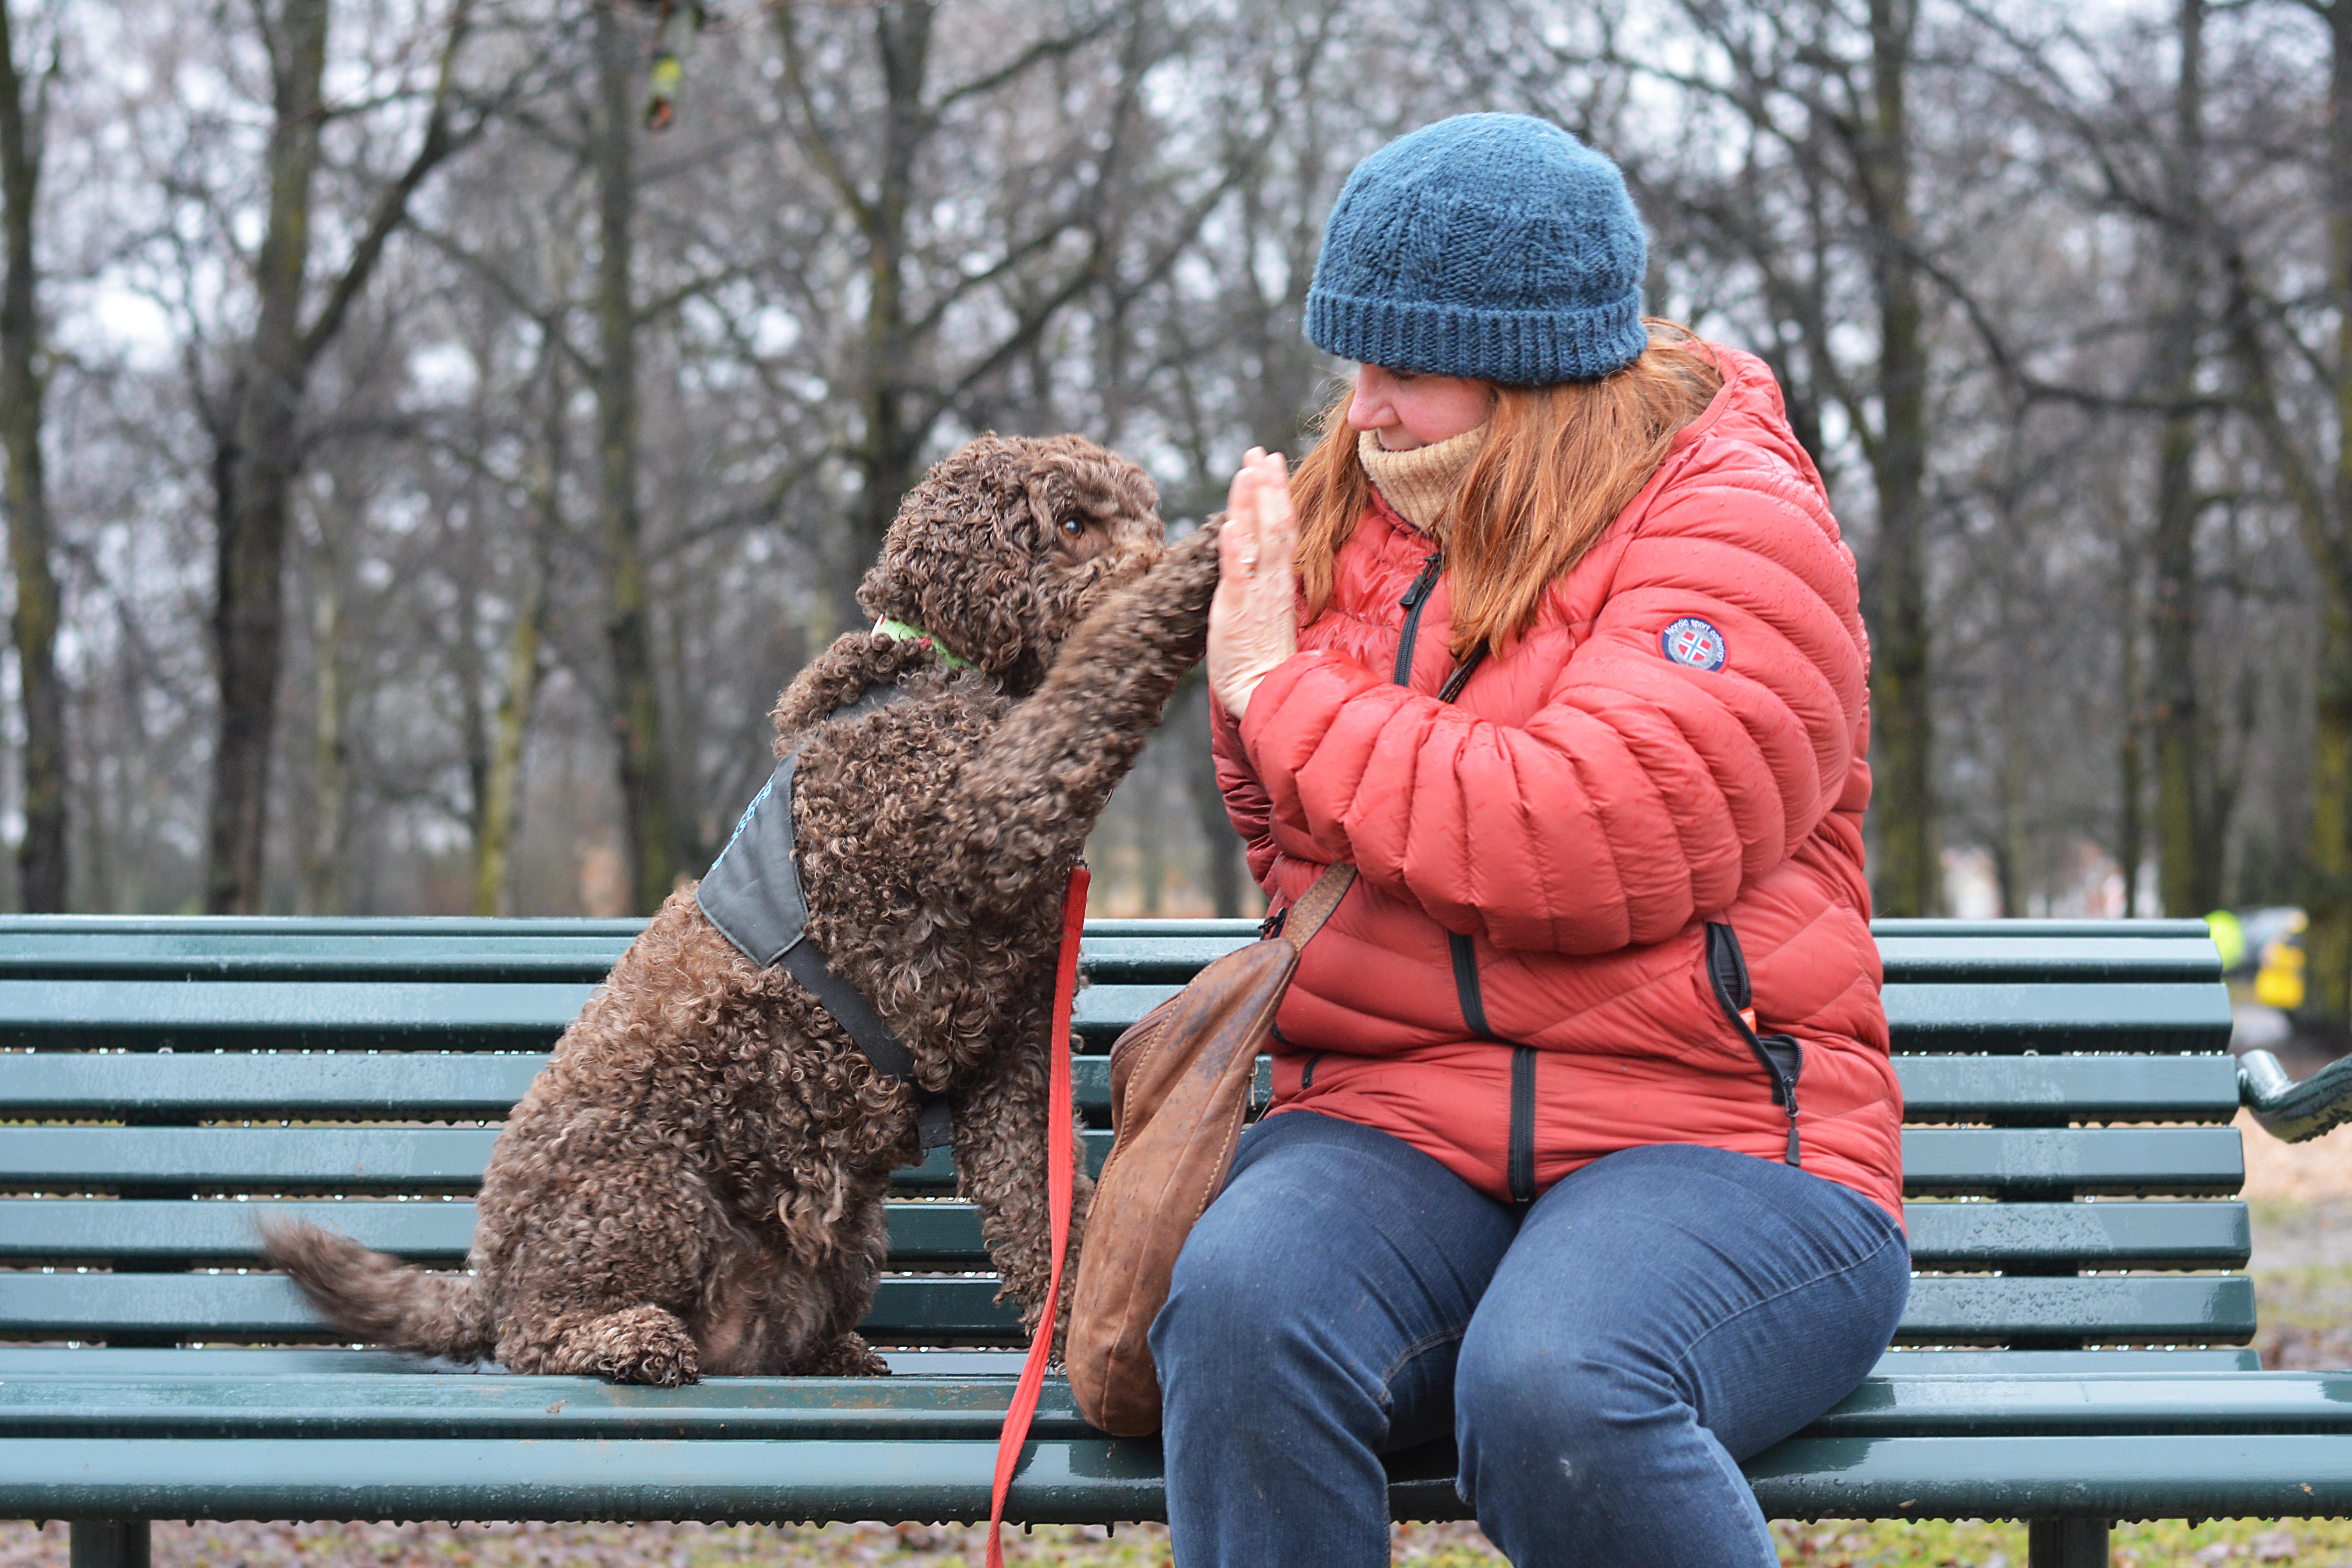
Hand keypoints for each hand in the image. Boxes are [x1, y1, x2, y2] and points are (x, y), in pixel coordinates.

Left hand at [1207, 447, 1298, 720]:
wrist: (1263, 692)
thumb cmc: (1262, 657)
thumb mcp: (1266, 611)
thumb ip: (1263, 582)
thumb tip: (1257, 558)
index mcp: (1280, 581)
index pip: (1282, 528)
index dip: (1277, 494)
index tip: (1271, 462)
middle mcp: (1272, 581)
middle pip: (1275, 523)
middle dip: (1268, 485)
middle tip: (1260, 451)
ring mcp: (1256, 593)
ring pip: (1259, 539)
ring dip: (1252, 502)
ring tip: (1247, 469)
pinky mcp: (1237, 609)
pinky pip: (1237, 572)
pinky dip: (1232, 547)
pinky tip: (1228, 523)